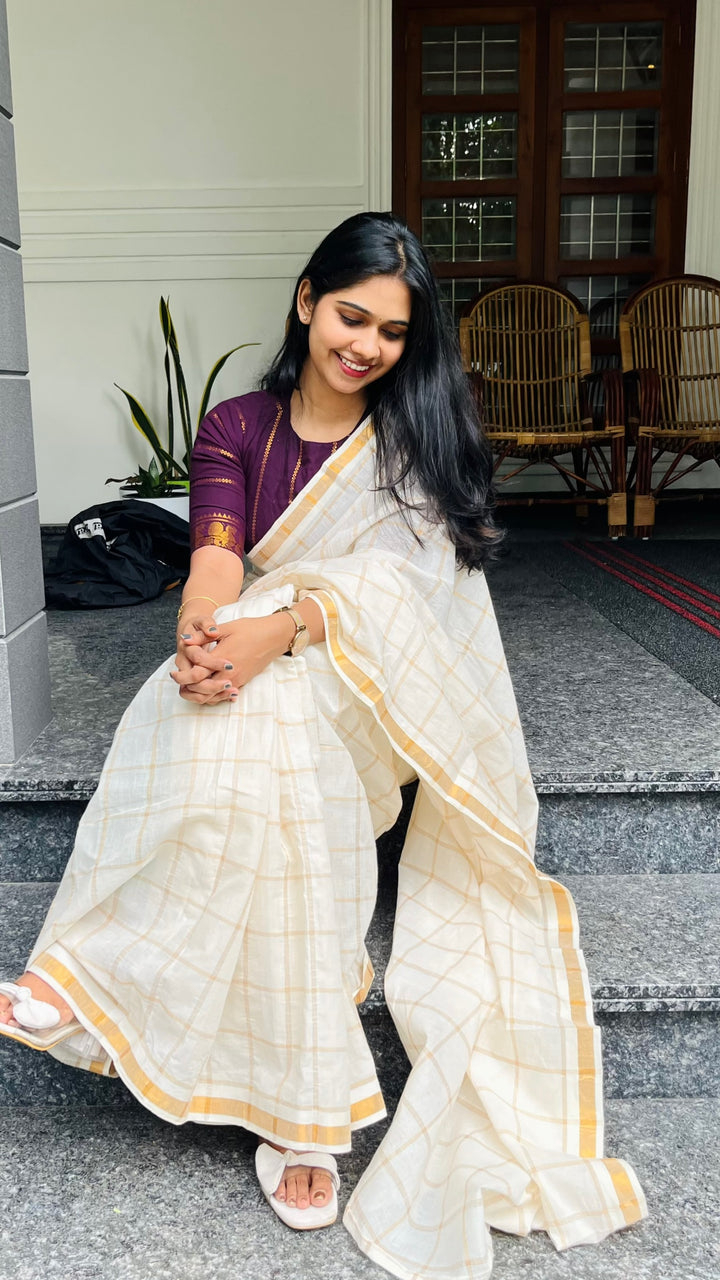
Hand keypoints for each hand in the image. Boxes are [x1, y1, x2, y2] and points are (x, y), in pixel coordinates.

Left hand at [171, 613, 294, 704]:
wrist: (274, 637)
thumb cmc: (251, 629)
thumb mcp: (226, 628)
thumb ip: (204, 636)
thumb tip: (185, 640)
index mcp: (222, 657)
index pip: (197, 674)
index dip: (183, 676)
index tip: (174, 673)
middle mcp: (229, 672)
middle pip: (203, 689)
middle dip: (188, 688)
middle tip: (178, 682)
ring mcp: (237, 679)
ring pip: (213, 696)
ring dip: (199, 694)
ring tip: (188, 687)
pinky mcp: (242, 682)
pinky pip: (223, 695)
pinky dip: (212, 695)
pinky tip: (206, 690)